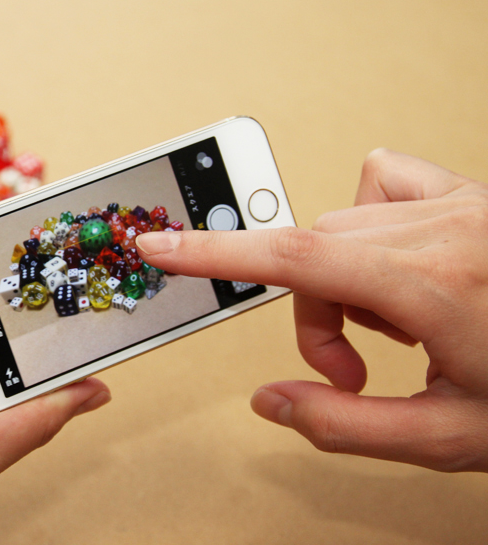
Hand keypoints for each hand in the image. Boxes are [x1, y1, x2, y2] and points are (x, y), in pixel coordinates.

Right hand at [136, 149, 487, 471]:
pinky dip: (366, 218)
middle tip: (350, 369)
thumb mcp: (451, 437)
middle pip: (313, 250)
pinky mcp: (470, 191)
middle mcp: (446, 228)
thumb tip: (270, 401)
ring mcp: (462, 202)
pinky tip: (395, 256)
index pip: (294, 256)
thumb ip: (345, 426)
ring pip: (340, 221)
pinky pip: (383, 179)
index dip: (214, 251)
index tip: (158, 243)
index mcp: (437, 285)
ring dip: (341, 276)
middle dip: (314, 316)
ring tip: (390, 322)